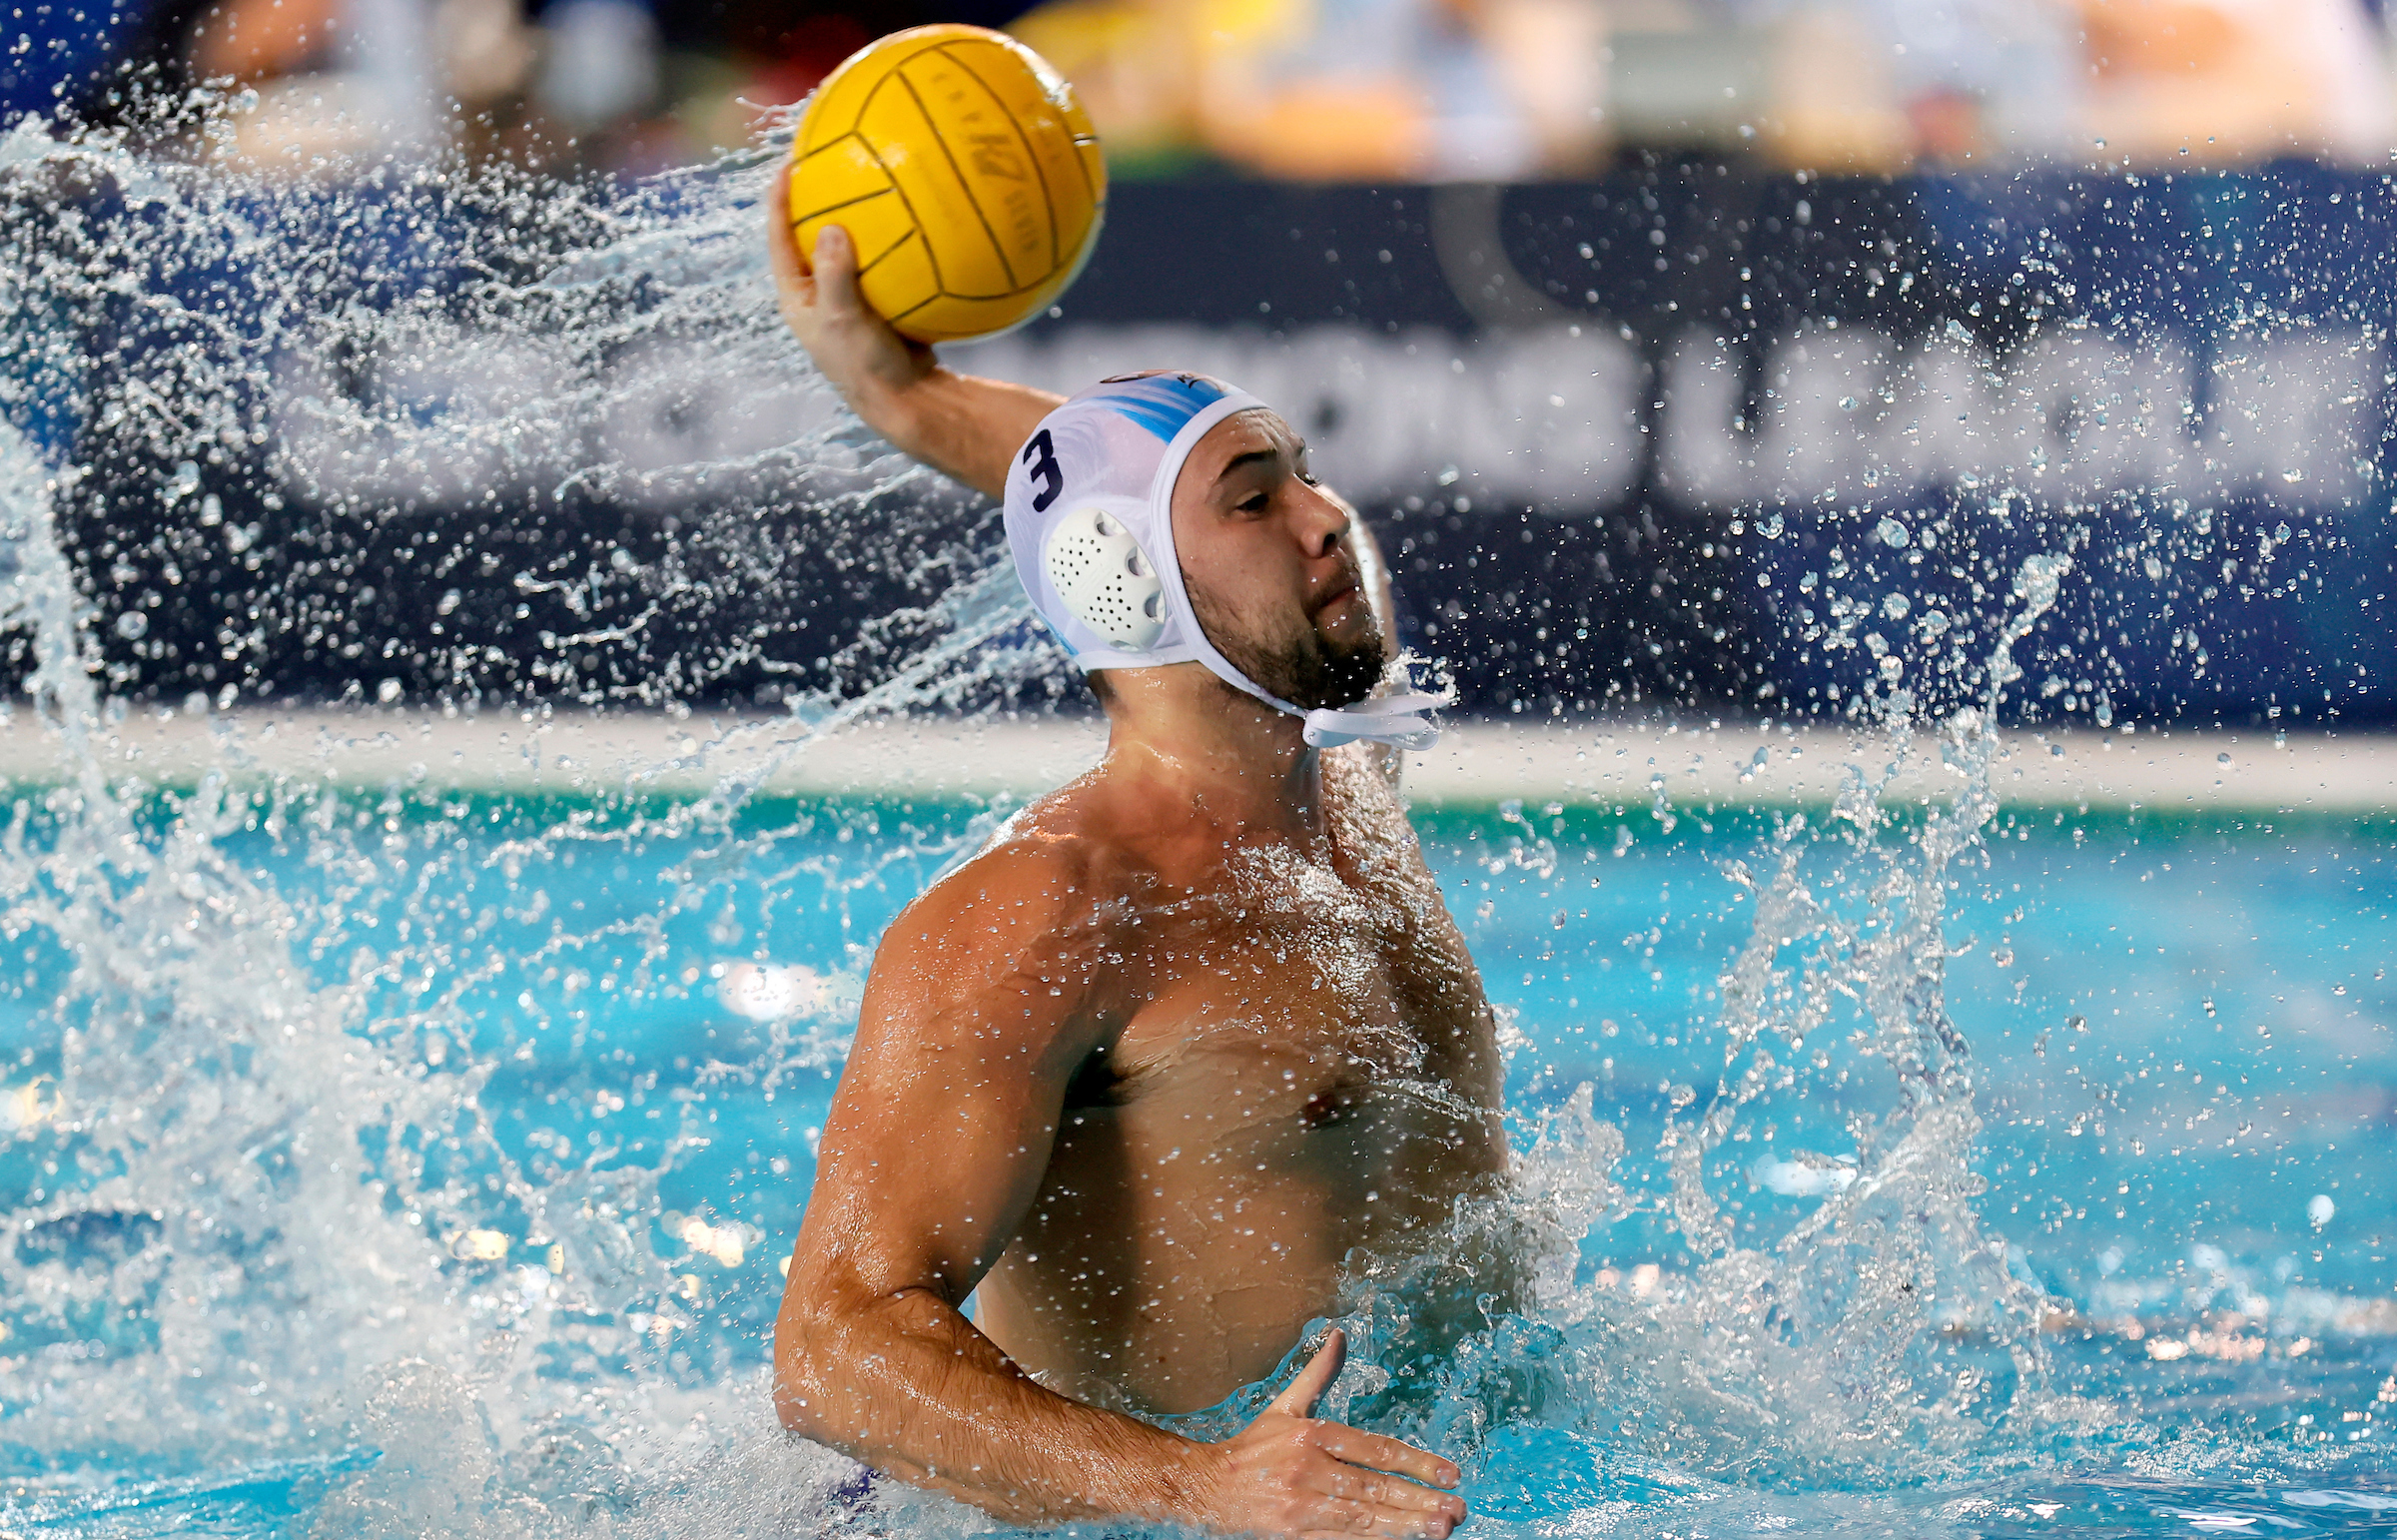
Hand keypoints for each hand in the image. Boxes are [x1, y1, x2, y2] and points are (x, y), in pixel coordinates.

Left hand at [766, 165, 935, 427]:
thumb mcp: (844, 319)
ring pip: (850, 248)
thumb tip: (833, 228)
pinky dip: (893, 243)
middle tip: (828, 161)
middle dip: (818, 200)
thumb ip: (835, 274)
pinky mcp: (881, 303)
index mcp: (798, 297)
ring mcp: (852, 299)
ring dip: (858, 218)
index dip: (780, 200)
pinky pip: (884, 263)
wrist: (907, 400)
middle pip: (811, 236)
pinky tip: (913, 220)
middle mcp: (820, 295)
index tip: (789, 164)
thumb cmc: (866, 366)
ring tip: (870, 180)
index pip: (780, 238)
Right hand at [1185, 1329, 1466, 1539]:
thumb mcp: (1286, 1406)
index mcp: (1311, 1435)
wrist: (1204, 1487)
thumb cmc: (1253, 1447)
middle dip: (1420, 1501)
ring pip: (1364, 1520)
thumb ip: (1319, 1374)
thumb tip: (1340, 1333)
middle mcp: (1309, 1470)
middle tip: (1457, 1509)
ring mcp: (1301, 1507)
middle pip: (1376, 1489)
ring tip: (1441, 1529)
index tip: (1450, 1473)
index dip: (1416, 1463)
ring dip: (1405, 1526)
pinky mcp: (1294, 1536)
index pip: (1376, 1451)